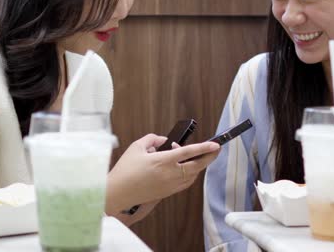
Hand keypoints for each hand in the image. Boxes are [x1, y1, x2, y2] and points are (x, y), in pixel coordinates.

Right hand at [105, 134, 219, 214]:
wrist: (118, 193)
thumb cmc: (125, 170)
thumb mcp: (137, 147)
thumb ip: (152, 139)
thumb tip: (164, 140)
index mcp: (163, 161)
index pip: (189, 152)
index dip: (204, 148)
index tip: (215, 144)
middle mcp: (170, 174)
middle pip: (197, 166)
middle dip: (209, 157)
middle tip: (215, 150)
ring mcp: (170, 185)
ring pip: (193, 175)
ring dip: (197, 165)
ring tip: (194, 156)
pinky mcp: (168, 192)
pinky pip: (186, 182)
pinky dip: (190, 174)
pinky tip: (186, 167)